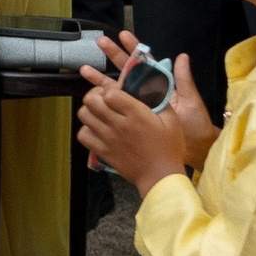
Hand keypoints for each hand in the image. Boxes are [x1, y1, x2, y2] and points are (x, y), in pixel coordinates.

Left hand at [77, 40, 212, 192]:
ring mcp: (108, 138)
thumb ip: (160, 98)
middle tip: (103, 97)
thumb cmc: (169, 147)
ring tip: (99, 110)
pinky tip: (96, 128)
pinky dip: (86, 128)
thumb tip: (152, 79)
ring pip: (84, 115)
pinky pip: (83, 134)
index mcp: (136, 114)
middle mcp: (118, 124)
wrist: (160, 177)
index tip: (116, 90)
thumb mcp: (172, 119)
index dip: (110, 87)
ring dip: (89, 109)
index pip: (110, 91)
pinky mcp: (103, 151)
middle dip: (95, 94)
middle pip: (92, 100)